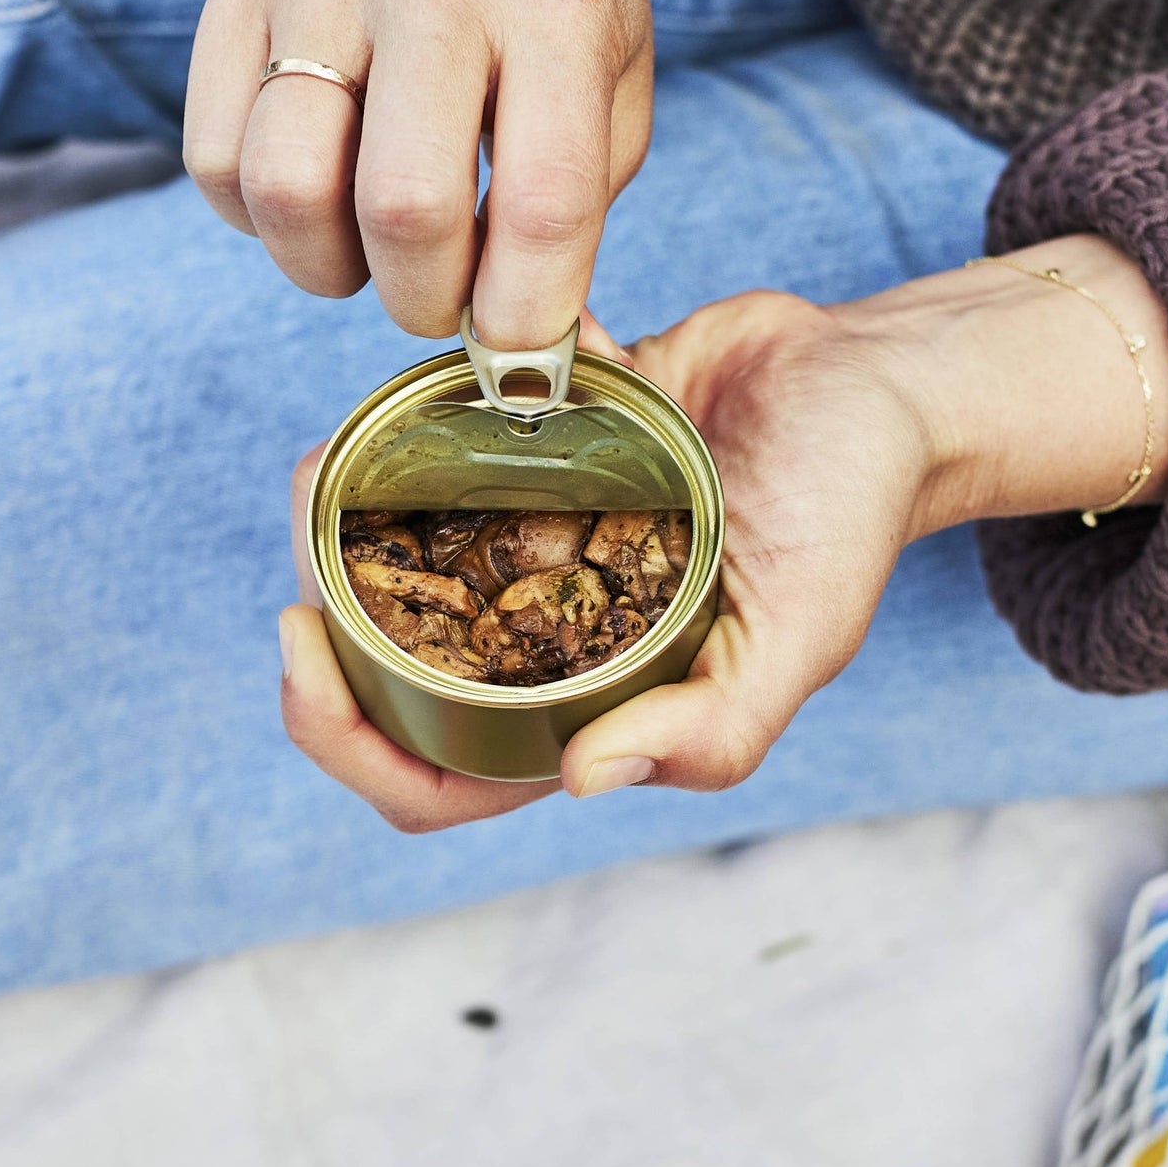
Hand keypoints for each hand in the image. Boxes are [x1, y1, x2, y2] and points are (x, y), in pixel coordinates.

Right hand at [183, 0, 653, 348]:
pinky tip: (320, 193)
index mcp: (556, 3)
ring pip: (285, 191)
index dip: (527, 320)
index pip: (543, 206)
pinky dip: (263, 221)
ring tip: (371, 251)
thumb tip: (529, 375)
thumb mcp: (613, 93)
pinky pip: (213, 165)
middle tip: (440, 300)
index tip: (518, 356)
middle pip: (402, 210)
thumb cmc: (554, 0)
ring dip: (328, 269)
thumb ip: (578, 231)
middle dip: (424, 304)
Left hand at [276, 295, 944, 826]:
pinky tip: (398, 392)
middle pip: (388, 660)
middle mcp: (545, 628)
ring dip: (337, 515)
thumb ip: (711, 730)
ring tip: (325, 456)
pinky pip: (449, 450)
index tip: (303, 641)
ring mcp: (537, 539)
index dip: (347, 737)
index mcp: (587, 700)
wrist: (865, 385)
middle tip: (305, 507)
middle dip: (318, 604)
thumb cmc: (846, 516)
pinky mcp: (542, 452)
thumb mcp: (800, 638)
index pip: (436, 774)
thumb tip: (582, 781)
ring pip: (398, 556)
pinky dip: (408, 425)